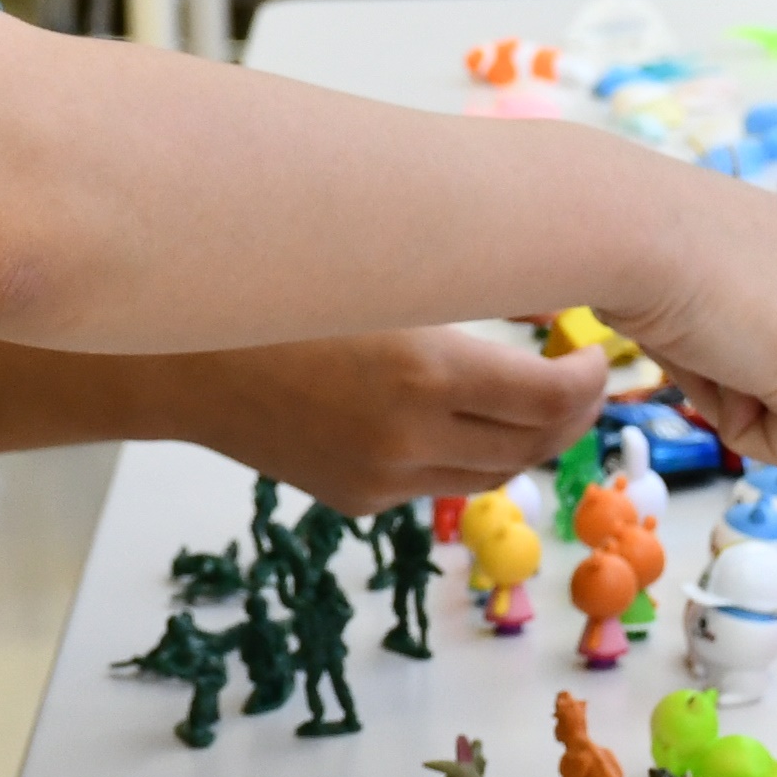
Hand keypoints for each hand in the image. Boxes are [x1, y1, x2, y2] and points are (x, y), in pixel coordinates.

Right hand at [166, 326, 607, 514]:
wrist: (182, 362)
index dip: (587, 384)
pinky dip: (462, 451)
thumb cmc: (278, 292)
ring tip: (532, 401)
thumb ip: (453, 289)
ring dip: (524, 440)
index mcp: (424, 370)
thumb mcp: (377, 277)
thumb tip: (534, 291)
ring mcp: (383, 477)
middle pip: (532, 445)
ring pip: (492, 474)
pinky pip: (437, 481)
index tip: (594, 359)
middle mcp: (411, 436)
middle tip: (577, 380)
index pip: (549, 400)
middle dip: (569, 416)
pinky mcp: (358, 498)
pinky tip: (452, 414)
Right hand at [594, 173, 776, 464]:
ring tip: (691, 340)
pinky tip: (709, 373)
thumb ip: (721, 301)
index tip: (683, 304)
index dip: (716, 332)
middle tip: (684, 328)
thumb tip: (718, 350)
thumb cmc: (635, 235)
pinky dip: (738, 432)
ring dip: (729, 389)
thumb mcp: (688, 263)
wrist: (632, 229)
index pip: (772, 318)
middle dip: (728, 364)